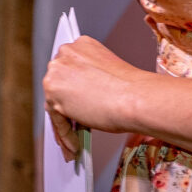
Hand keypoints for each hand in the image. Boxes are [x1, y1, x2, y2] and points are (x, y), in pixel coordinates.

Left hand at [41, 35, 152, 158]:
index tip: (74, 101)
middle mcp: (65, 54)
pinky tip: (74, 146)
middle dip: (64, 107)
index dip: (71, 89)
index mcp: (80, 45)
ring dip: (64, 126)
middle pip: (58, 86)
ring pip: (54, 104)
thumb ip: (89, 80)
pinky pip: (57, 120)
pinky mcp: (54, 95)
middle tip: (72, 125)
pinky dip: (65, 135)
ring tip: (72, 142)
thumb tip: (82, 97)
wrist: (137, 98)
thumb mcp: (108, 75)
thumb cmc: (132, 90)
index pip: (69, 70)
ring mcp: (57, 73)